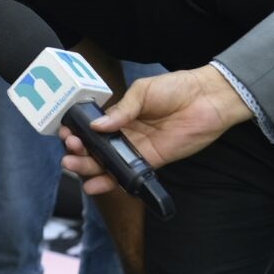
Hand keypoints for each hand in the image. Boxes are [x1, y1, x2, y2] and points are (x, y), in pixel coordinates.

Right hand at [60, 65, 251, 193]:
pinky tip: (95, 185)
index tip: (66, 133)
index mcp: (121, 114)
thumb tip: (96, 125)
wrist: (207, 99)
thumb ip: (122, 110)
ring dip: (89, 168)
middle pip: (96, 148)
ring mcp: (137, 149)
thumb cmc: (176, 88)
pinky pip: (128, 174)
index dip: (78, 131)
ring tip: (74, 167)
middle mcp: (126, 134)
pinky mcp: (152, 162)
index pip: (93, 127)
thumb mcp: (143, 91)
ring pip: (108, 163)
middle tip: (70, 152)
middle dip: (79, 152)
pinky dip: (111, 181)